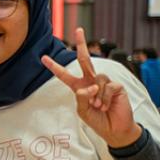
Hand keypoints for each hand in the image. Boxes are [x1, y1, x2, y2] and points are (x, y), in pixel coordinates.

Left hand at [41, 27, 140, 147]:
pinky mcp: (116, 86)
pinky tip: (107, 105)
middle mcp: (91, 81)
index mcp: (79, 87)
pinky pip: (108, 86)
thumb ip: (81, 98)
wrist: (114, 129)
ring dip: (96, 95)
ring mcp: (104, 82)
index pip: (65, 75)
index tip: (43, 58)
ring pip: (97, 79)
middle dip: (82, 44)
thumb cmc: (97, 120)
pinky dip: (105, 98)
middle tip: (78, 30)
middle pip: (85, 60)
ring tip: (99, 106)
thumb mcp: (82, 111)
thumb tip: (87, 87)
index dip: (54, 67)